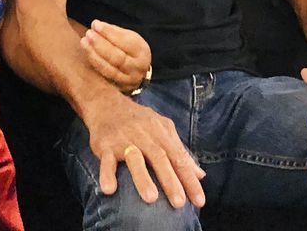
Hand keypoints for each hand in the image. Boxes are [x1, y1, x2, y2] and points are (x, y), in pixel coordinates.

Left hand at [81, 20, 151, 92]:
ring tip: (84, 42)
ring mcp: (127, 83)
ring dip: (93, 55)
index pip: (125, 43)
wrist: (135, 72)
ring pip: (108, 70)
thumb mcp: (128, 38)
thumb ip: (113, 32)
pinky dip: (93, 65)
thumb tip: (96, 25)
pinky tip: (86, 54)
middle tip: (88, 33)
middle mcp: (137, 71)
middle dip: (100, 44)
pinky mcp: (117, 91)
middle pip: (117, 58)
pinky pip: (103, 78)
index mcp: (142, 54)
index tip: (95, 24)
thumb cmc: (129, 49)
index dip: (109, 33)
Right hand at [84, 91, 205, 209]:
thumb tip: (201, 175)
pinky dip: (107, 173)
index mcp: (160, 132)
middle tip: (179, 203)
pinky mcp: (105, 144)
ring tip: (151, 198)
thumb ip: (180, 152)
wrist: (107, 103)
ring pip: (135, 158)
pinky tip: (109, 189)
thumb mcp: (162, 130)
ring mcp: (124, 139)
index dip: (189, 179)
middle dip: (170, 180)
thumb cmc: (139, 121)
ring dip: (142, 178)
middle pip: (159, 157)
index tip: (199, 201)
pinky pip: (106, 159)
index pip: (178, 157)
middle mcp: (144, 134)